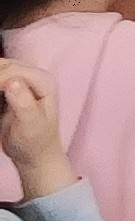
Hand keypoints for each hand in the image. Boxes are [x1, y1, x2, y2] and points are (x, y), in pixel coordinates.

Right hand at [0, 59, 72, 198]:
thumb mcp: (31, 126)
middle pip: (3, 66)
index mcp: (44, 82)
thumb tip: (12, 83)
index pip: (13, 71)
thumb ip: (24, 104)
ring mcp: (22, 79)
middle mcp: (34, 76)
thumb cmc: (35, 142)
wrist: (34, 154)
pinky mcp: (10, 85)